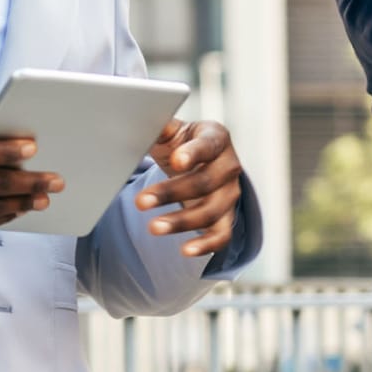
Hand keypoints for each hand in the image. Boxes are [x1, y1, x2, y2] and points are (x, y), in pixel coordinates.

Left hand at [137, 120, 243, 257]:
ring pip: (211, 211)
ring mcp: (230, 194)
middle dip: (171, 193)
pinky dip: (206, 244)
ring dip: (181, 221)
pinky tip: (185, 251)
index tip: (176, 161)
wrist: (196, 161)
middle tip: (141, 202)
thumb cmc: (180, 142)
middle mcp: (228, 165)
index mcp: (216, 137)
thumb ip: (160, 127)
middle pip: (204, 182)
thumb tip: (141, 120)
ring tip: (153, 227)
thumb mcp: (172, 130)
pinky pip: (222, 235)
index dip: (193, 153)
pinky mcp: (227, 217)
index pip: (208, 145)